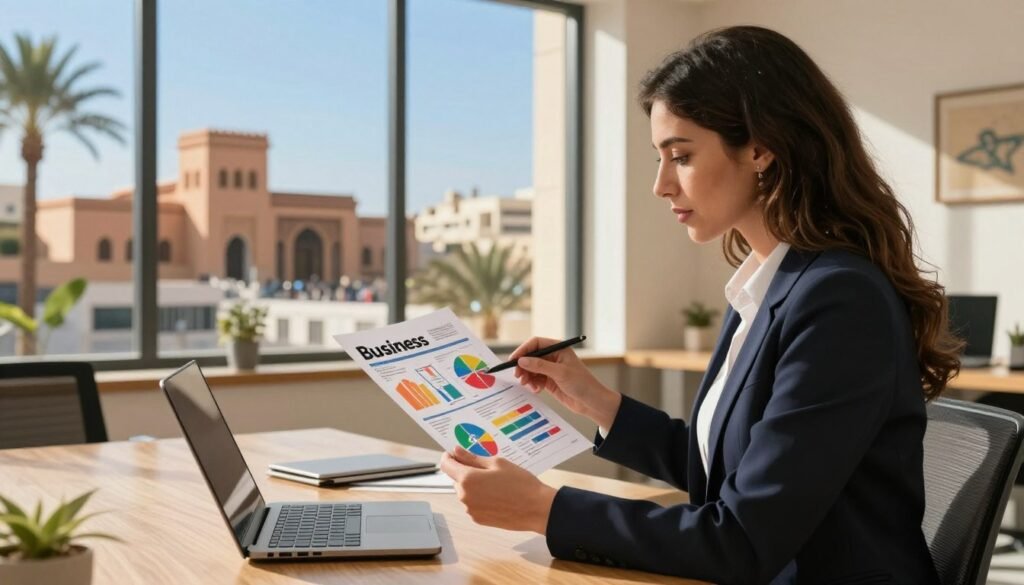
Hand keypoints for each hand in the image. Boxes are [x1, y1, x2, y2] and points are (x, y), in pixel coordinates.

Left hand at [439, 446, 556, 533]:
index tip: (455, 453)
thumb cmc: (520, 484)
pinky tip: (497, 495)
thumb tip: (457, 451)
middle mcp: (464, 496)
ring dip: (474, 485)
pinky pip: (473, 503)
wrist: (536, 509)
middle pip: (456, 479)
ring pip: (465, 491)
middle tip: (487, 467)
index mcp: (467, 479)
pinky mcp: (478, 519)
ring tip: (496, 483)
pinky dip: (480, 497)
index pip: (446, 465)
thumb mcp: (497, 463)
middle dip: (466, 471)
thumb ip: (473, 457)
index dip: (449, 456)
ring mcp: (470, 510)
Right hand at [510, 337, 621, 429]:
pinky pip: (535, 380)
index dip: (523, 350)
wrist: (592, 402)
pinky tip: (536, 390)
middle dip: (523, 366)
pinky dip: (532, 384)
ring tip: (527, 384)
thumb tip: (522, 361)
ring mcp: (551, 369)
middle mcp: (554, 357)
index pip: (536, 343)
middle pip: (531, 357)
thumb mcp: (560, 373)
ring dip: (527, 376)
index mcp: (558, 348)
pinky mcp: (550, 381)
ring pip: (531, 369)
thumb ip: (540, 366)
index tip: (513, 360)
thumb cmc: (582, 384)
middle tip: (518, 376)